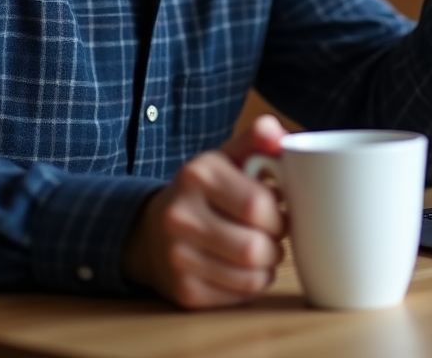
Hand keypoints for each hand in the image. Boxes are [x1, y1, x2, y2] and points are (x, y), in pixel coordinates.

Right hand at [123, 114, 286, 307]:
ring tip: (263, 250)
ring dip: (268, 266)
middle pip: (254, 247)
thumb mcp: (226, 157)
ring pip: (250, 277)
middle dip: (276, 243)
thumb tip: (276, 134)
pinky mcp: (183, 291)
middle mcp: (180, 216)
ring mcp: (178, 257)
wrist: (153, 230)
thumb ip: (257, 139)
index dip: (279, 212)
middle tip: (274, 234)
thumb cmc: (205, 190)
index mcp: (197, 175)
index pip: (257, 204)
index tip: (279, 210)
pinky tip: (246, 268)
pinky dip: (253, 284)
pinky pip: (238, 297)